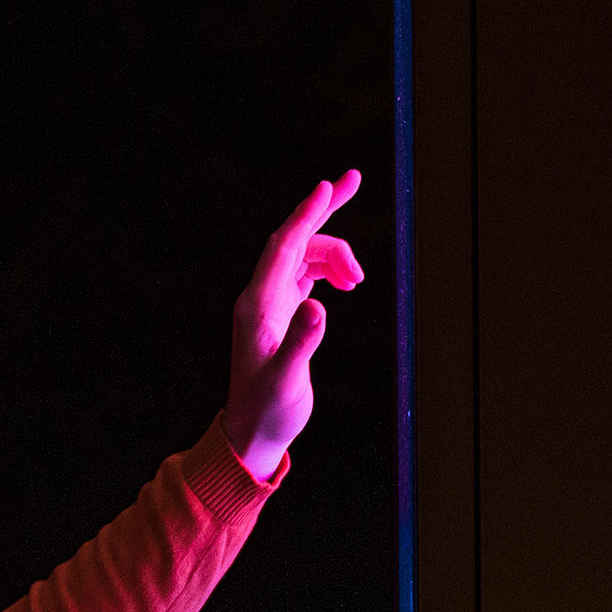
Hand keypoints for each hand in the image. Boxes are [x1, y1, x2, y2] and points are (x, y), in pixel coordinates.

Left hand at [226, 170, 363, 480]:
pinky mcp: (284, 315)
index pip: (284, 246)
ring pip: (306, 257)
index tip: (328, 186)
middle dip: (324, 210)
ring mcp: (272, 304)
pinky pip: (307, 275)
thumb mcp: (286, 379)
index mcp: (257, 305)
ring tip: (358, 281)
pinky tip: (346, 284)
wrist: (253, 432)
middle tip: (355, 179)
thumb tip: (319, 306)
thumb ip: (302, 342)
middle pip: (295, 239)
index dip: (307, 215)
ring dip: (335, 256)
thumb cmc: (267, 409)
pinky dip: (328, 270)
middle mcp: (262, 297)